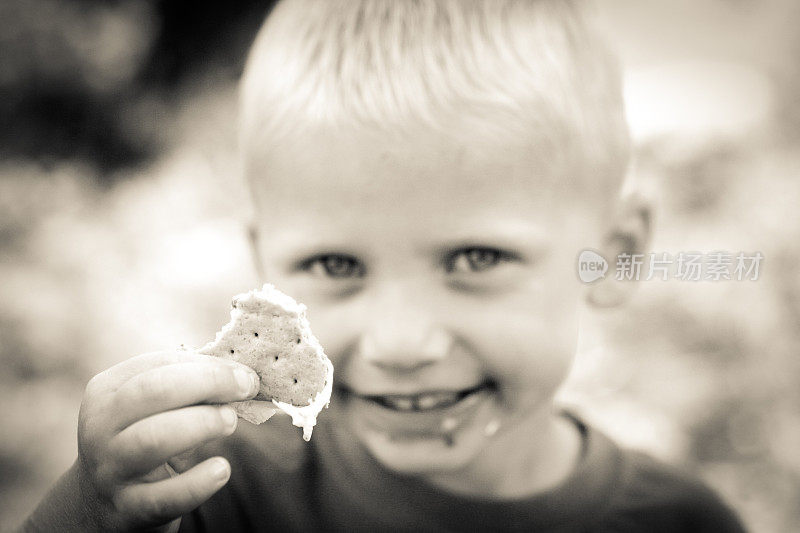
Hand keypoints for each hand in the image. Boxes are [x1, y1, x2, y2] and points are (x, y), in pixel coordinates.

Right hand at [26, 350, 258, 531]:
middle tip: (246, 388)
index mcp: (107, 392)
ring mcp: (110, 470)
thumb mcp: (149, 410)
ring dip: (202, 423)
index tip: (244, 373)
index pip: (158, 364)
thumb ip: (187, 389)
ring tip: (230, 421)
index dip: (208, 365)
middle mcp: (100, 428)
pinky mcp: (126, 510)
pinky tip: (222, 470)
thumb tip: (241, 376)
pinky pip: (164, 498)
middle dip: (208, 383)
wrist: (99, 506)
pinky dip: (198, 483)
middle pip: (153, 391)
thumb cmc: (141, 442)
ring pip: (154, 438)